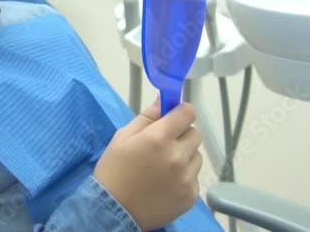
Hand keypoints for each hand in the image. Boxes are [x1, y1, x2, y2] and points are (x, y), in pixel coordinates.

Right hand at [92, 99, 202, 230]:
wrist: (113, 210)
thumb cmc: (114, 169)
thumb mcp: (123, 137)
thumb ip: (147, 117)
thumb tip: (164, 99)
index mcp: (159, 138)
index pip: (188, 113)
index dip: (181, 112)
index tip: (173, 118)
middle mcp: (177, 157)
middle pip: (195, 134)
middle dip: (182, 135)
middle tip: (164, 145)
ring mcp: (186, 178)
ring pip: (196, 156)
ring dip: (184, 157)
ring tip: (163, 167)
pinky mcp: (190, 196)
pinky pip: (195, 178)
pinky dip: (184, 177)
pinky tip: (166, 183)